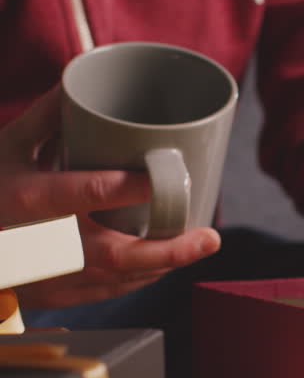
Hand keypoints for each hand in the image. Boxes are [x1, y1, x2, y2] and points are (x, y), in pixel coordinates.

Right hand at [0, 88, 219, 308]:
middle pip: (119, 254)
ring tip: (199, 245)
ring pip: (121, 280)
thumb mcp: (7, 147)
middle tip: (209, 237)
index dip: (131, 187)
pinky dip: (141, 279)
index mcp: (32, 200)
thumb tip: (81, 80)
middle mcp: (45, 244)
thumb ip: (46, 117)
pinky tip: (164, 265)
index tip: (167, 177)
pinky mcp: (57, 297)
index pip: (89, 192)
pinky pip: (110, 292)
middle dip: (170, 249)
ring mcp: (52, 277)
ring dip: (165, 265)